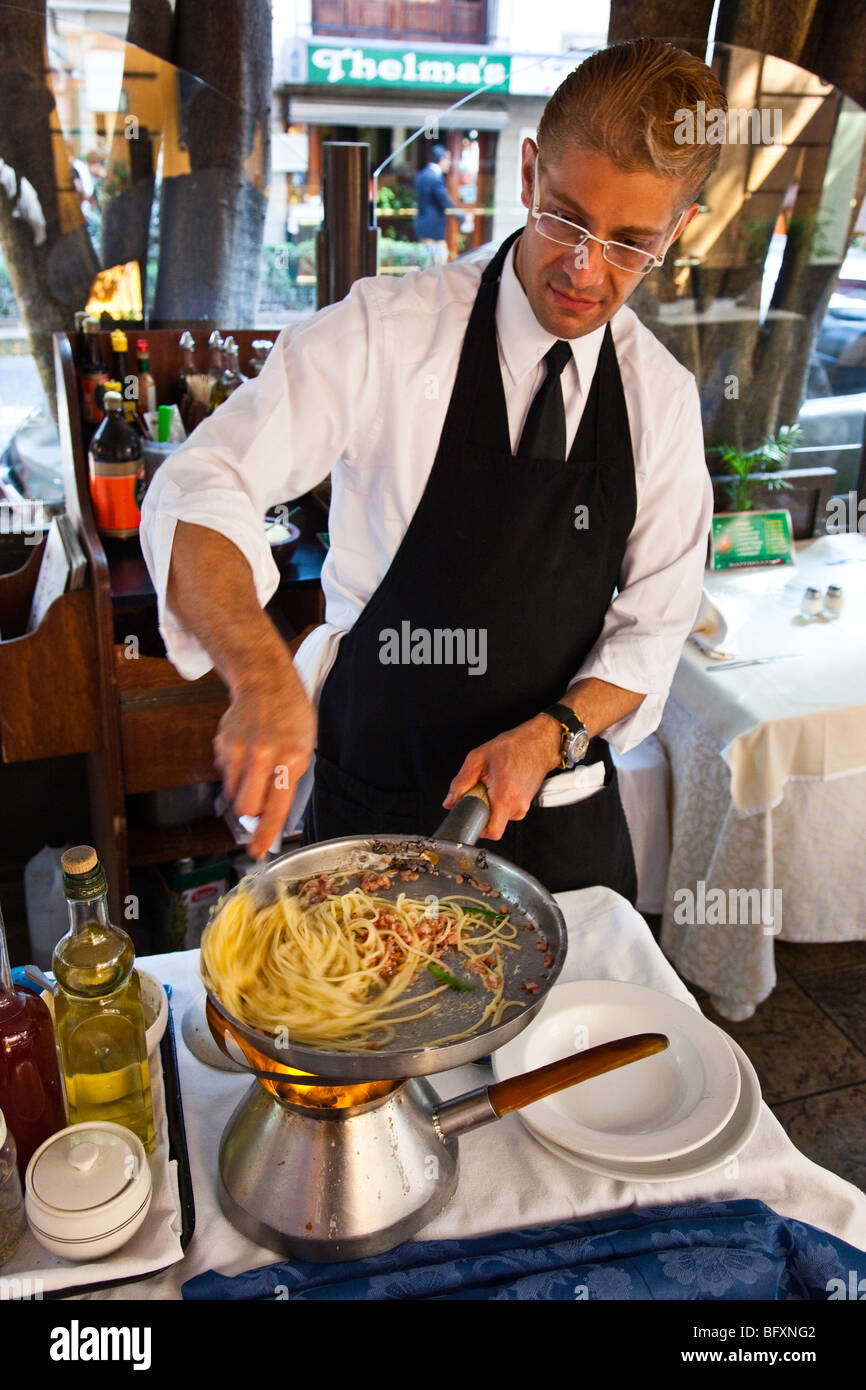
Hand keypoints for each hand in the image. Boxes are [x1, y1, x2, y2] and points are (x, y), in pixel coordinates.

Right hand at [213, 659, 315, 857]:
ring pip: (232, 793)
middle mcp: (262, 755)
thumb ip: (288, 783)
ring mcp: (239, 749)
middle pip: (245, 807)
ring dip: (242, 791)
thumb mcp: (303, 749)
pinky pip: (224, 774)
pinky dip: (234, 772)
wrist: (267, 683)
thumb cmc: (291, 718)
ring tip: (255, 769)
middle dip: (250, 812)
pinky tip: (246, 753)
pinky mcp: (222, 744)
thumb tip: (270, 817)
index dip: (265, 833)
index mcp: (289, 759)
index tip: (257, 850)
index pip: (275, 806)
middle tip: (259, 801)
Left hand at [442, 714, 560, 839]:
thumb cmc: (511, 748)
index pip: (492, 831)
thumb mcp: (477, 759)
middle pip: (492, 823)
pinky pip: (506, 811)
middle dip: (482, 809)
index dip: (477, 828)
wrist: (536, 744)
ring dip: (491, 804)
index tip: (470, 816)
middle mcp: (517, 805)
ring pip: (498, 817)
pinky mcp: (525, 806)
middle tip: (482, 789)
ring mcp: (523, 807)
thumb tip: (450, 802)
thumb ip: (460, 783)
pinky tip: (501, 785)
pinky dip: (499, 802)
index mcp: (504, 796)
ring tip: (494, 784)